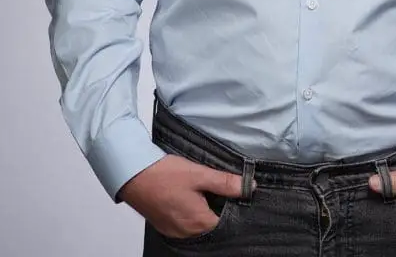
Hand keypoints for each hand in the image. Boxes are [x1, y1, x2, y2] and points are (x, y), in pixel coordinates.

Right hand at [117, 154, 248, 239]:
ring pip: (199, 226)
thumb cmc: (164, 174)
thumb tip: (249, 187)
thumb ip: (225, 183)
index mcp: (198, 222)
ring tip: (203, 192)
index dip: (234, 209)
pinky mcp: (165, 227)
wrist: (134, 174)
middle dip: (219, 210)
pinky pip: (185, 225)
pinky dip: (191, 214)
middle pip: (212, 226)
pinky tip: (190, 198)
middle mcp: (186, 233)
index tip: (236, 195)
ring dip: (204, 212)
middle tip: (218, 190)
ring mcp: (174, 232)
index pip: (227, 223)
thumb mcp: (199, 174)